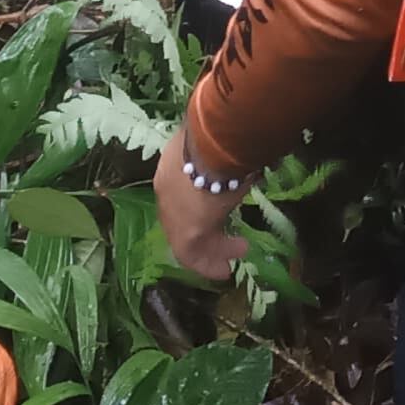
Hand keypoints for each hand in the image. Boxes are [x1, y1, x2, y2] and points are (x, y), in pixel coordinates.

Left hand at [153, 124, 247, 281]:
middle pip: (181, 220)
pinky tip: (225, 268)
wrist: (216, 144)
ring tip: (235, 255)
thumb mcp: (216, 144)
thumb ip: (221, 152)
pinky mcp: (186, 233)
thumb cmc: (221, 136)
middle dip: (205, 232)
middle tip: (226, 241)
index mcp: (170, 169)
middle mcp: (165, 193)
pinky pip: (194, 255)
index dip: (197, 206)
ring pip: (188, 240)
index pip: (180, 194)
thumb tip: (239, 146)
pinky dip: (209, 264)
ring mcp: (172, 214)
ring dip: (212, 250)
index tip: (214, 213)